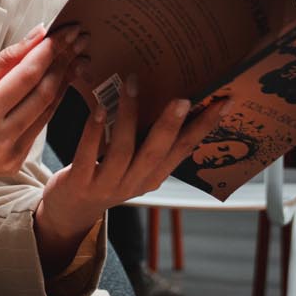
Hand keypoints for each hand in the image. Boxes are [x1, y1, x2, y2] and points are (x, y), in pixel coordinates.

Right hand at [0, 25, 83, 201]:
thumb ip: (3, 61)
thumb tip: (36, 37)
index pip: (26, 77)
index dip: (49, 52)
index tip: (65, 32)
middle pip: (43, 94)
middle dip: (64, 63)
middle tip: (79, 40)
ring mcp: (9, 156)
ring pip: (47, 112)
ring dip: (64, 82)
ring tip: (77, 57)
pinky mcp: (14, 164)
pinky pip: (38, 128)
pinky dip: (49, 104)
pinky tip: (60, 84)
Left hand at [35, 77, 226, 247]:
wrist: (71, 210)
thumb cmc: (106, 175)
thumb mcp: (135, 164)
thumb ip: (150, 140)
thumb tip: (170, 99)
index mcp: (154, 175)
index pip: (184, 149)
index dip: (204, 128)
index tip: (223, 103)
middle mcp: (135, 182)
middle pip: (157, 153)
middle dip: (171, 125)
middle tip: (182, 98)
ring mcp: (107, 185)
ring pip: (123, 151)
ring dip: (128, 117)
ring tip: (131, 85)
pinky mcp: (80, 183)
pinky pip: (88, 156)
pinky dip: (93, 132)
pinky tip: (99, 109)